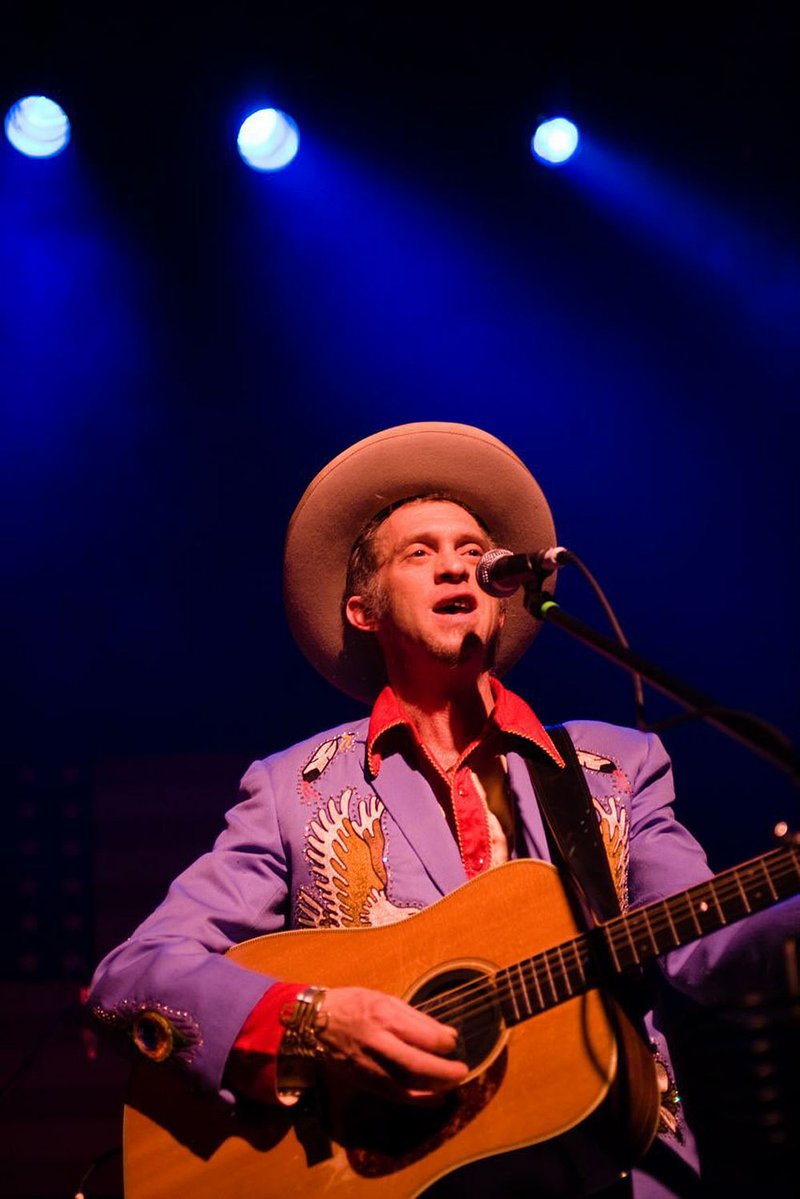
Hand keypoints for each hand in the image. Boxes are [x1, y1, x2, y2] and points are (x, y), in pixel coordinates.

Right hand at [318, 986, 467, 1102]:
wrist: (314, 1022)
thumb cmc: (354, 1004)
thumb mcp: (385, 999)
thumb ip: (416, 1017)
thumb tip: (446, 1034)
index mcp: (384, 1016)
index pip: (422, 1034)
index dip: (444, 1042)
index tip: (453, 1042)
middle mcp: (377, 1042)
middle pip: (416, 1063)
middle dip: (444, 1071)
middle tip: (462, 1071)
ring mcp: (369, 1065)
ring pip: (407, 1083)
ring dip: (434, 1087)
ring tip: (452, 1085)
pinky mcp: (364, 1080)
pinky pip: (395, 1094)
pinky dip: (417, 1098)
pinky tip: (434, 1097)